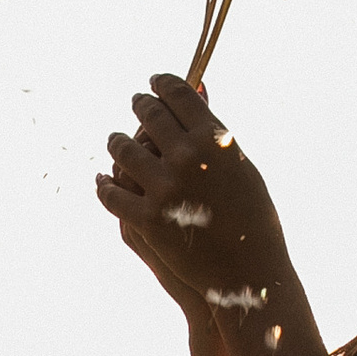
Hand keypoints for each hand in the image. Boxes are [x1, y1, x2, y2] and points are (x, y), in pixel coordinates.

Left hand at [95, 74, 287, 309]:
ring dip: (116, 142)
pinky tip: (103, 179)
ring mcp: (165, 188)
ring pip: (122, 150)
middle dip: (140, 104)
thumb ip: (213, 131)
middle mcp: (188, 158)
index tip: (156, 81)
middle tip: (137, 102)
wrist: (249, 273)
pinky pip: (113, 194)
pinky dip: (105, 185)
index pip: (179, 94)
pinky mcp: (148, 220)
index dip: (163, 83)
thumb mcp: (241, 168)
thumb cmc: (253, 219)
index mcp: (215, 140)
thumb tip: (197, 89)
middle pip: (149, 115)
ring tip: (115, 140)